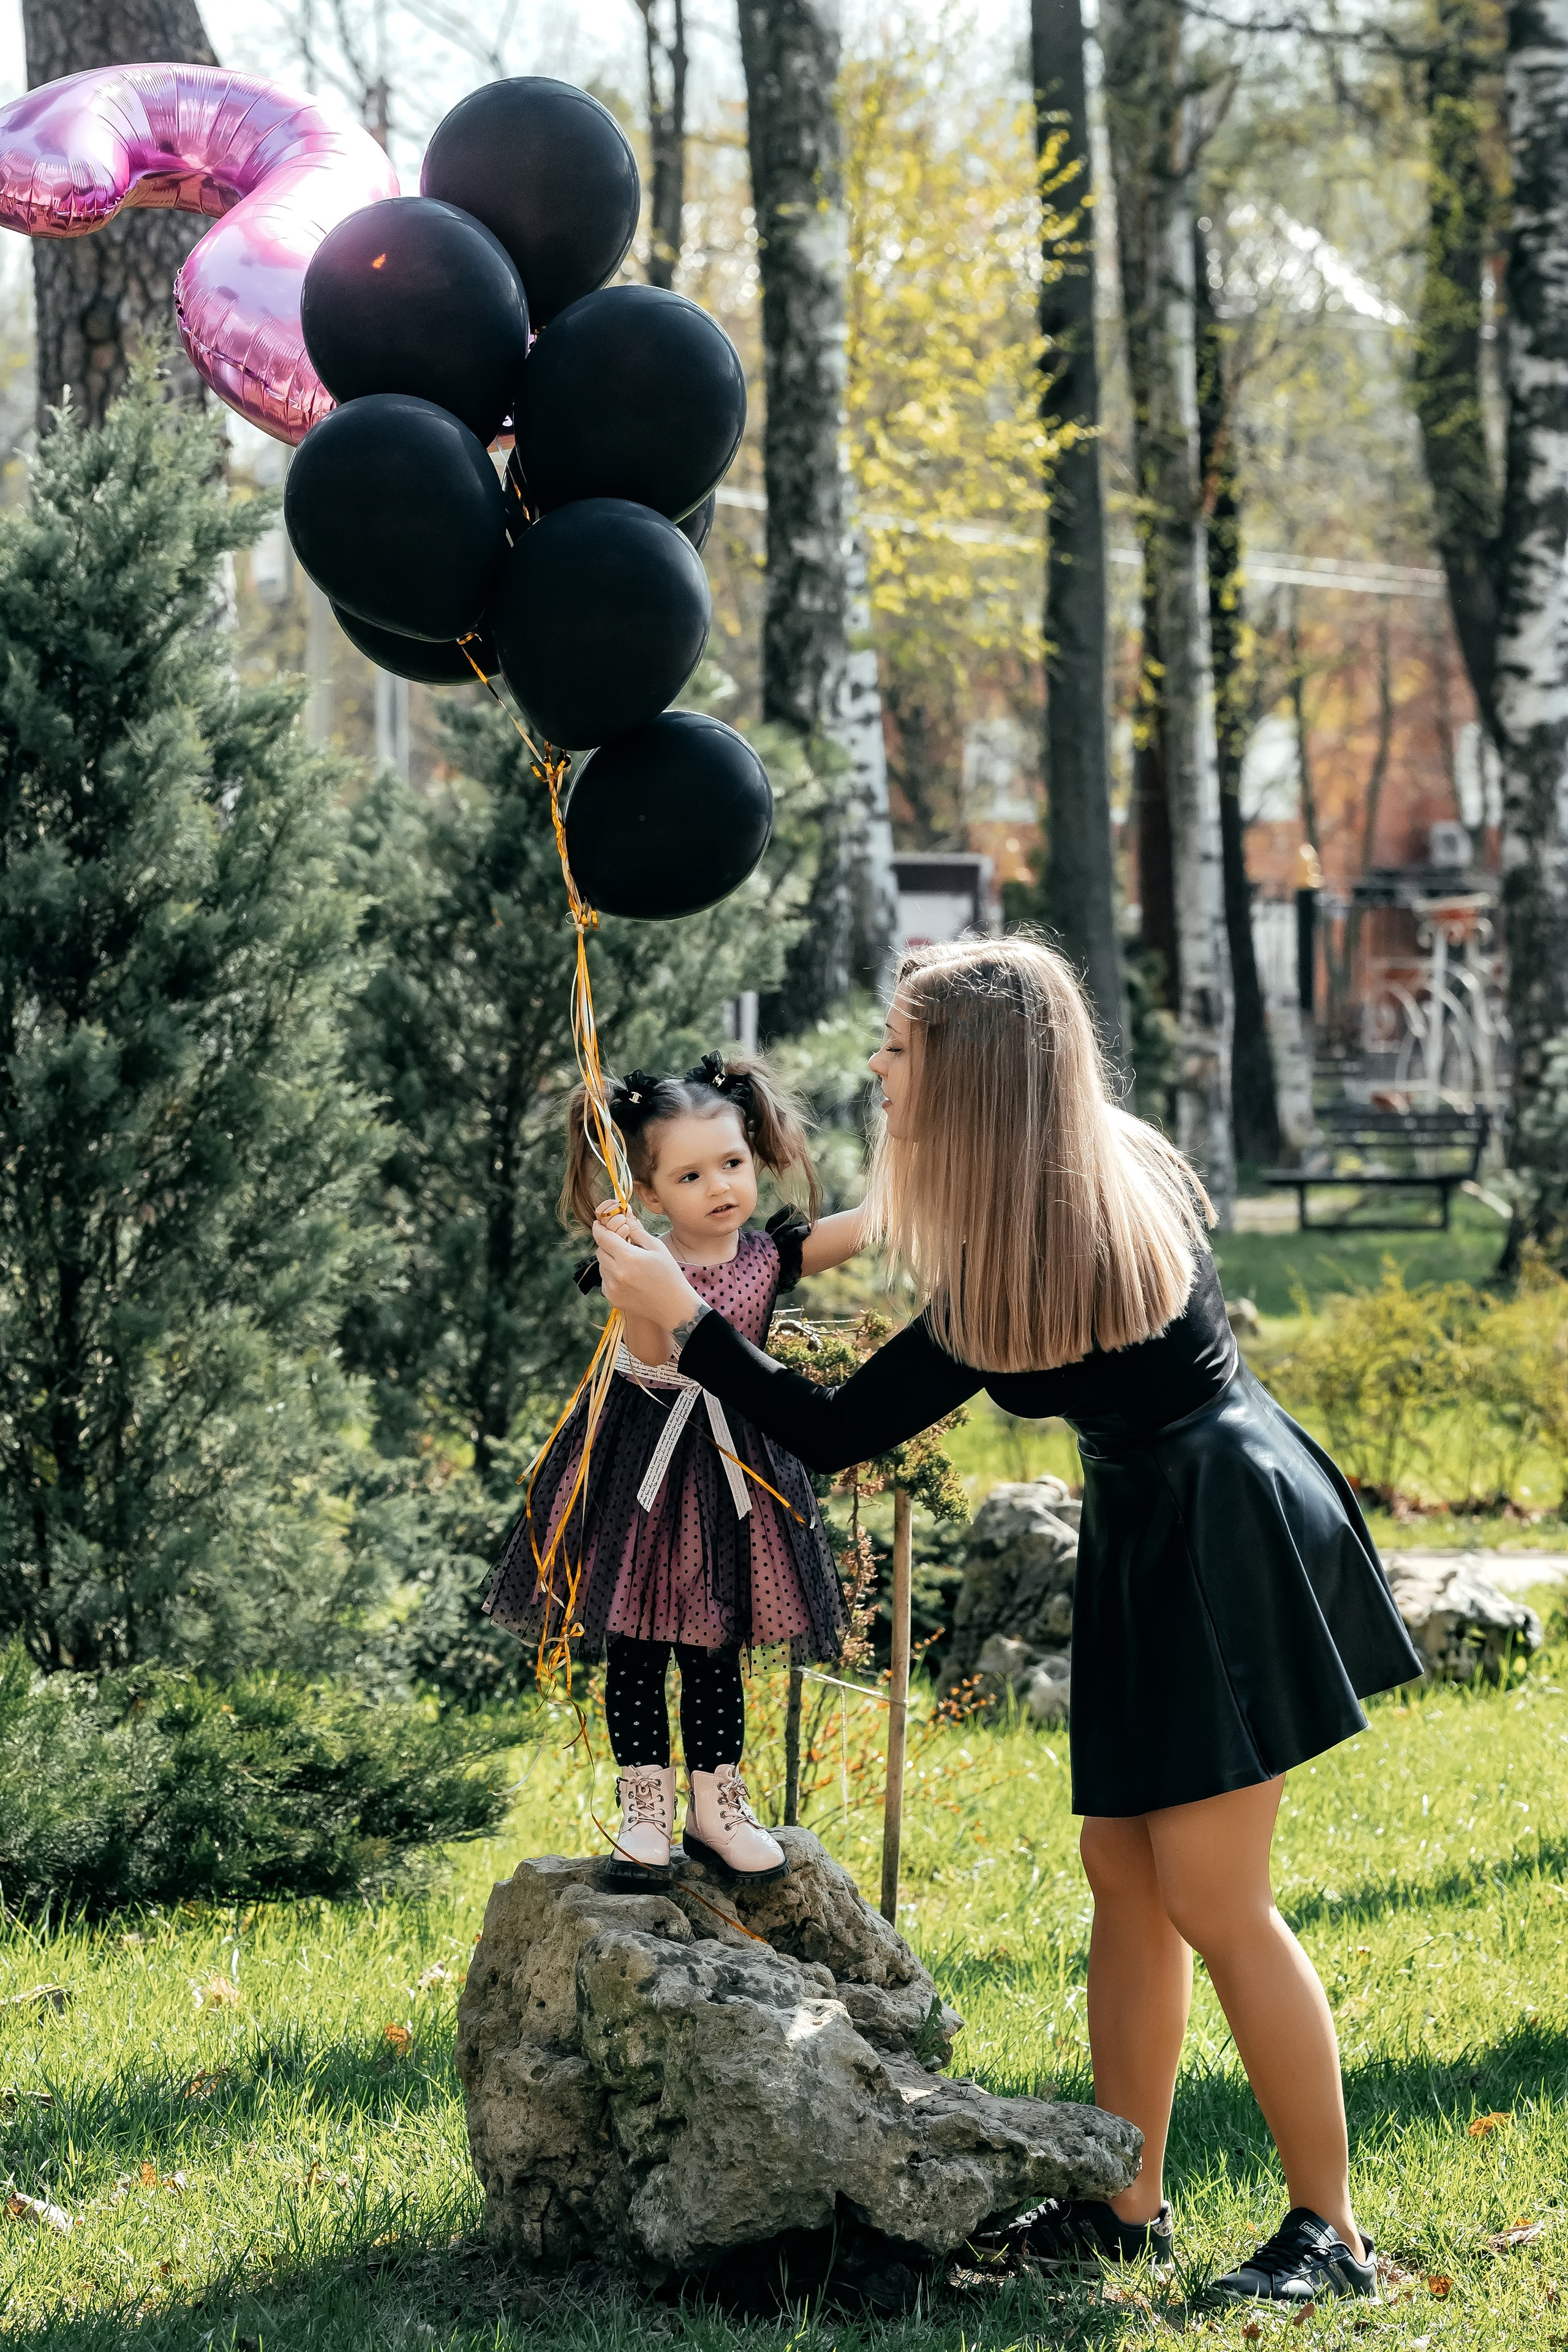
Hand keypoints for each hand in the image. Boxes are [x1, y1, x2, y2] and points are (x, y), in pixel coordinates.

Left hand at [594, 1212, 704, 1328]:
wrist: (673, 1306)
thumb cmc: (668, 1274)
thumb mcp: (656, 1247)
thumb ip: (637, 1230)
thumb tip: (624, 1213)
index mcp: (628, 1257)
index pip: (602, 1237)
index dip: (599, 1228)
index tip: (600, 1223)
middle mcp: (616, 1273)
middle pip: (600, 1251)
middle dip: (607, 1244)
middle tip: (622, 1245)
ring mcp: (612, 1288)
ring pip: (601, 1265)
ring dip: (609, 1260)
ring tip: (629, 1264)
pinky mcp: (611, 1298)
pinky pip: (604, 1280)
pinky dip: (611, 1275)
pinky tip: (628, 1277)